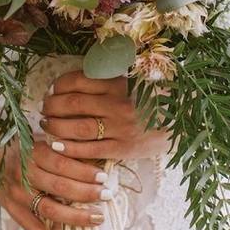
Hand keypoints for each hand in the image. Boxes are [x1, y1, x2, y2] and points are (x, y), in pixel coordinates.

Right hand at [0, 130, 112, 229]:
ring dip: (75, 217)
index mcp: (33, 153)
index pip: (63, 164)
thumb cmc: (21, 145)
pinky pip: (30, 228)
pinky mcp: (11, 208)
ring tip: (97, 218)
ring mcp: (17, 194)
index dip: (85, 171)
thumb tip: (94, 163)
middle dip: (87, 193)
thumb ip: (62, 151)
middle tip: (108, 196)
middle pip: (59, 187)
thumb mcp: (40, 140)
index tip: (104, 177)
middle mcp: (24, 174)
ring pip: (48, 209)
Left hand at [38, 71, 170, 160]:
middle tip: (43, 109)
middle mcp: (118, 103)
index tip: (52, 90)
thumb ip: (107, 80)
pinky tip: (57, 145)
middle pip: (71, 104)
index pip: (77, 80)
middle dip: (51, 107)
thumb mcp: (134, 81)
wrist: (186, 119)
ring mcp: (120, 127)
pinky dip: (68, 148)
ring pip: (76, 127)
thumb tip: (73, 83)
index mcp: (119, 81)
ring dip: (55, 127)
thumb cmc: (156, 99)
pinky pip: (88, 149)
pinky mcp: (123, 148)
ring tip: (47, 125)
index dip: (58, 86)